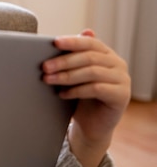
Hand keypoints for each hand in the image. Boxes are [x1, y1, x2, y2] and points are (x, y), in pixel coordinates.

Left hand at [42, 29, 130, 166]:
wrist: (91, 124)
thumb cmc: (80, 96)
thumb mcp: (74, 75)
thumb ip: (70, 59)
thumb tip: (56, 41)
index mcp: (107, 54)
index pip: (90, 43)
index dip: (73, 41)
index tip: (55, 42)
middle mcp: (118, 64)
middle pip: (89, 57)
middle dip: (64, 61)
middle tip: (45, 67)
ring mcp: (122, 80)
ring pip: (92, 72)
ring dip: (67, 76)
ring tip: (48, 80)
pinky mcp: (121, 96)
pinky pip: (97, 89)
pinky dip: (77, 90)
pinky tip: (62, 94)